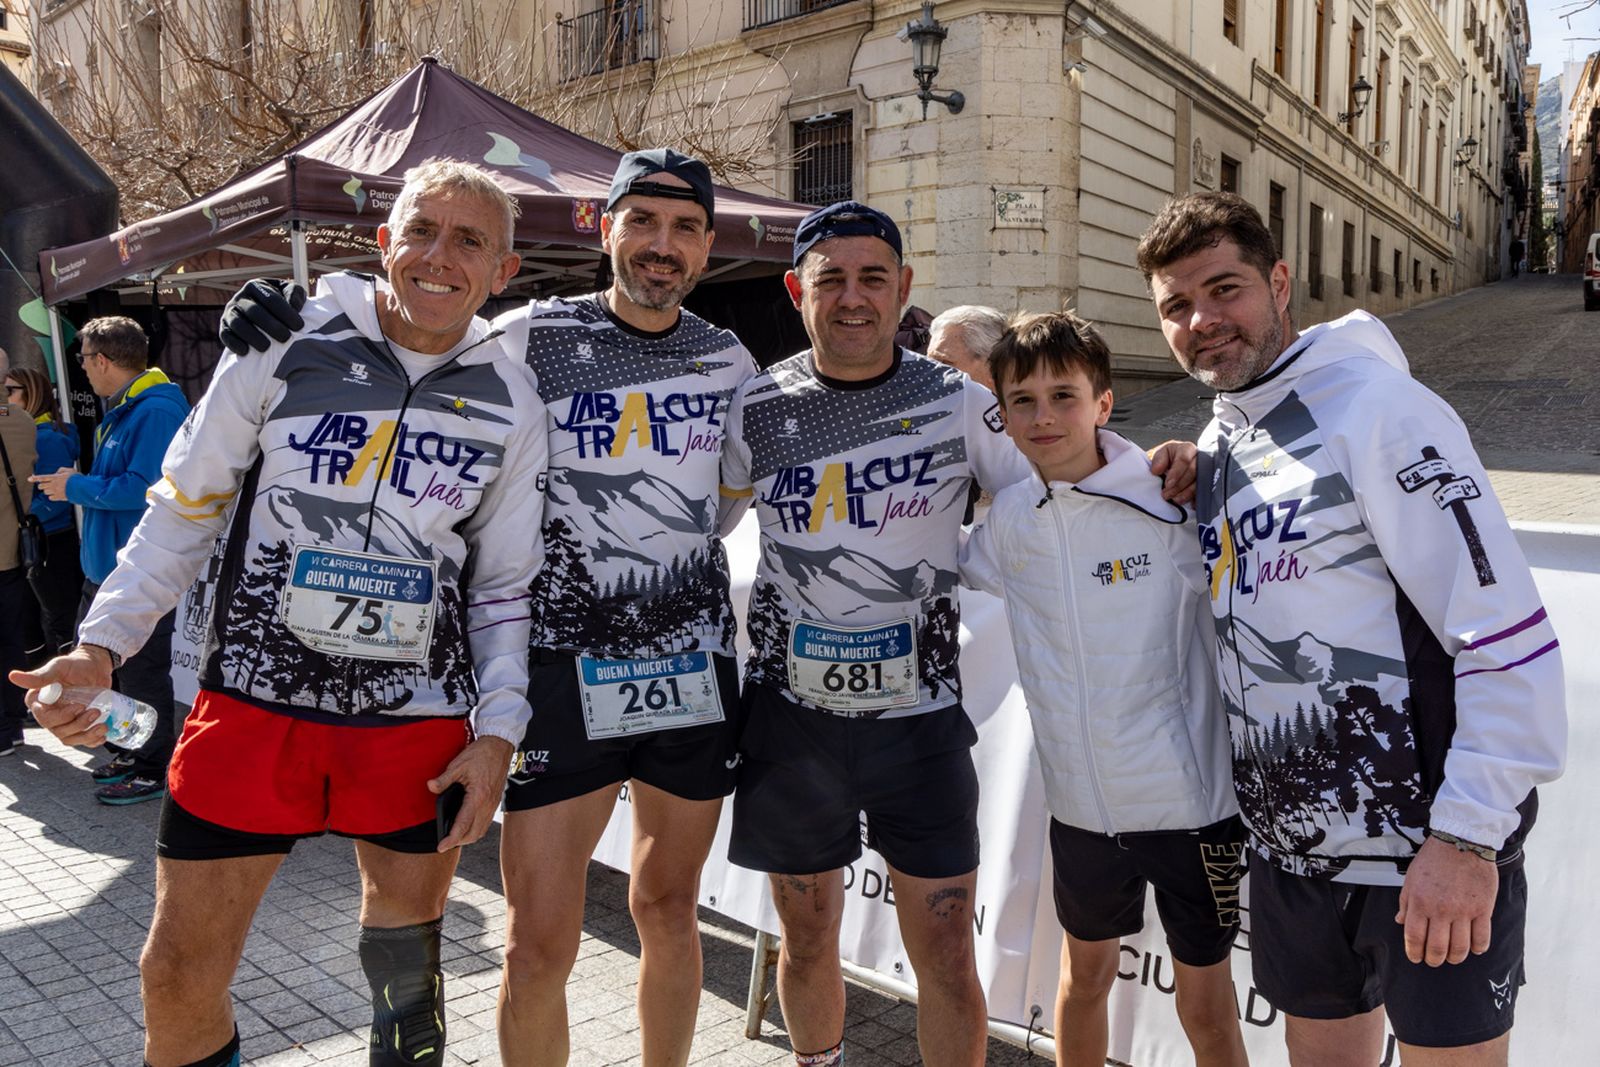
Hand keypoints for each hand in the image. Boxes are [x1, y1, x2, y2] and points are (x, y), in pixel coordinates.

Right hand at [9, 647, 117, 746]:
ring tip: (103, 725)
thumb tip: (14, 676)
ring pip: (71, 738)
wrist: (96, 666)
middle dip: (79, 725)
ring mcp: (66, 722)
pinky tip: (102, 736)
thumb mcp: (58, 668)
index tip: (79, 707)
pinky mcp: (80, 725)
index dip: (62, 717)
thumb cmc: (75, 665)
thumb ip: (40, 676)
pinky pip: (83, 740)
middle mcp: (50, 714)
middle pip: (59, 731)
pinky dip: (92, 741)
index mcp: (40, 703)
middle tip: (96, 711)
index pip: (45, 719)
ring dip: (87, 735)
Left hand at [28, 468, 74, 501]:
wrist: (81, 488)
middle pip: (41, 486)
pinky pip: (51, 498)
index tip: (29, 479)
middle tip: (48, 485)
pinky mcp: (58, 497)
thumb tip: (57, 472)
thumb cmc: (76, 479)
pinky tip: (58, 494)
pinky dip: (53, 497)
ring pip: (45, 492)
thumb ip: (61, 470)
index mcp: (55, 477)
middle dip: (43, 485)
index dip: (35, 478)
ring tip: (55, 489)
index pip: (42, 477)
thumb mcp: (70, 470)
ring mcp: (55, 491)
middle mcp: (53, 484)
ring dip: (48, 491)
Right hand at [219, 278, 307, 354]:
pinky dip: (234, 343)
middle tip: (285, 338)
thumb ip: (295, 293)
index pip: (271, 299)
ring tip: (266, 347)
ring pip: (237, 323)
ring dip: (252, 336)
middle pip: (254, 311)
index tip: (299, 326)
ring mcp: (230, 312)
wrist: (265, 317)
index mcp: (256, 286)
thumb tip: (294, 306)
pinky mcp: (224, 327)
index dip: (286, 313)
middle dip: (271, 326)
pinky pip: (225, 335)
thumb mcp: (290, 293)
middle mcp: (240, 297)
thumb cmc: (281, 304)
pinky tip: (246, 351)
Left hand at [428, 736, 513, 850]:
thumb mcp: (458, 764)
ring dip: (468, 837)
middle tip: (445, 843)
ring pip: (481, 830)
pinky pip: (486, 822)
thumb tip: (430, 787)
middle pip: (474, 833)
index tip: (441, 847)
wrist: (500, 746)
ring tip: (455, 837)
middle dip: (459, 842)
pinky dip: (476, 829)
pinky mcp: (496, 801)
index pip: (462, 825)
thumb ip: (444, 779)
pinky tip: (468, 825)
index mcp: (478, 797)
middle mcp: (487, 804)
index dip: (450, 839)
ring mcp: (493, 804)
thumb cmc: (481, 754)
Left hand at [1147, 440, 1198, 504]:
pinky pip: (1202, 492)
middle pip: (1192, 472)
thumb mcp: (1160, 455)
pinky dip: (1193, 498)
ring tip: (1173, 499)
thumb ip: (1158, 460)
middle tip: (1167, 494)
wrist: (1170, 465)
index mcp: (1187, 449)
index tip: (1168, 483)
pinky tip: (1185, 502)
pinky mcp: (1204, 483)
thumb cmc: (1166, 458)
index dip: (1176, 473)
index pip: (1184, 459)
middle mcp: (1198, 458)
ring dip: (1185, 494)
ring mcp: (1204, 471)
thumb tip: (1156, 470)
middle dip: (1178, 485)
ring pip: (1198, 483)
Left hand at [1395, 834, 1498, 965]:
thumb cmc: (1433, 859)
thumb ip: (1405, 902)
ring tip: (1453, 957)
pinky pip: (1482, 938)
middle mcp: (1440, 910)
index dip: (1414, 952)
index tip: (1416, 958)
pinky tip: (1473, 948)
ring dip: (1455, 958)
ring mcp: (1463, 911)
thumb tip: (1400, 922)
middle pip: (1437, 947)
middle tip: (1434, 960)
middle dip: (1434, 959)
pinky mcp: (1483, 909)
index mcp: (1419, 902)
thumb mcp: (1411, 878)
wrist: (1461, 842)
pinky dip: (1477, 948)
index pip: (1414, 937)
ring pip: (1459, 947)